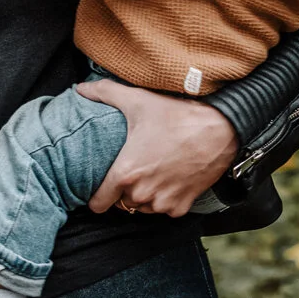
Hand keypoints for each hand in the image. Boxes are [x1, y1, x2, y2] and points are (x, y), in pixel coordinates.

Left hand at [79, 81, 238, 218]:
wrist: (220, 129)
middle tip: (135, 167)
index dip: (97, 196)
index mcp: (126, 173)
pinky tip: (170, 178)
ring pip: (143, 207)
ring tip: (153, 171)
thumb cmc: (177, 115)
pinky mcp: (181, 207)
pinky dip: (166, 199)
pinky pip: (164, 209)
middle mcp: (142, 193)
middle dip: (125, 189)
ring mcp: (163, 202)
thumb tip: (78, 88)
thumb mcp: (137, 100)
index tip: (103, 186)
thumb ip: (104, 93)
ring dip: (145, 195)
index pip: (98, 204)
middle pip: (121, 203)